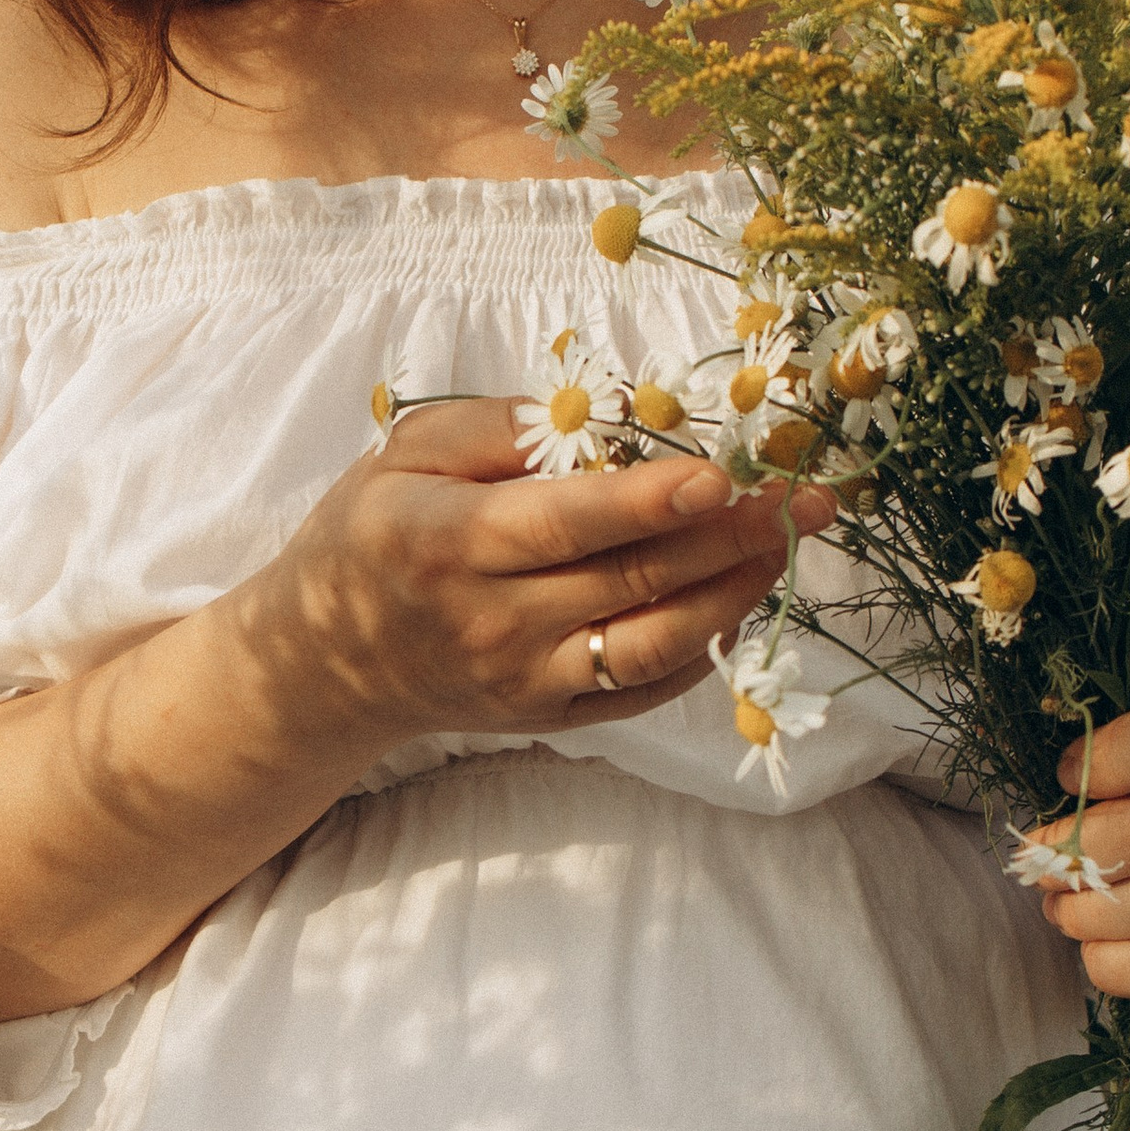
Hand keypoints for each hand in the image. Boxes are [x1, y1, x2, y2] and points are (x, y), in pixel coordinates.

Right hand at [245, 397, 834, 752]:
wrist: (329, 660)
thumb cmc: (374, 532)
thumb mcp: (404, 454)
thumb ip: (496, 427)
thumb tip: (605, 413)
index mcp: (445, 542)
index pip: (561, 524)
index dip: (644, 501)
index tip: (719, 473)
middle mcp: (488, 621)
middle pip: (628, 580)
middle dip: (726, 535)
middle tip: (801, 496)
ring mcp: (524, 680)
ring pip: (652, 643)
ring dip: (733, 593)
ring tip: (784, 541)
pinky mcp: (550, 717)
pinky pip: (645, 689)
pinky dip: (704, 645)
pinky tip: (739, 595)